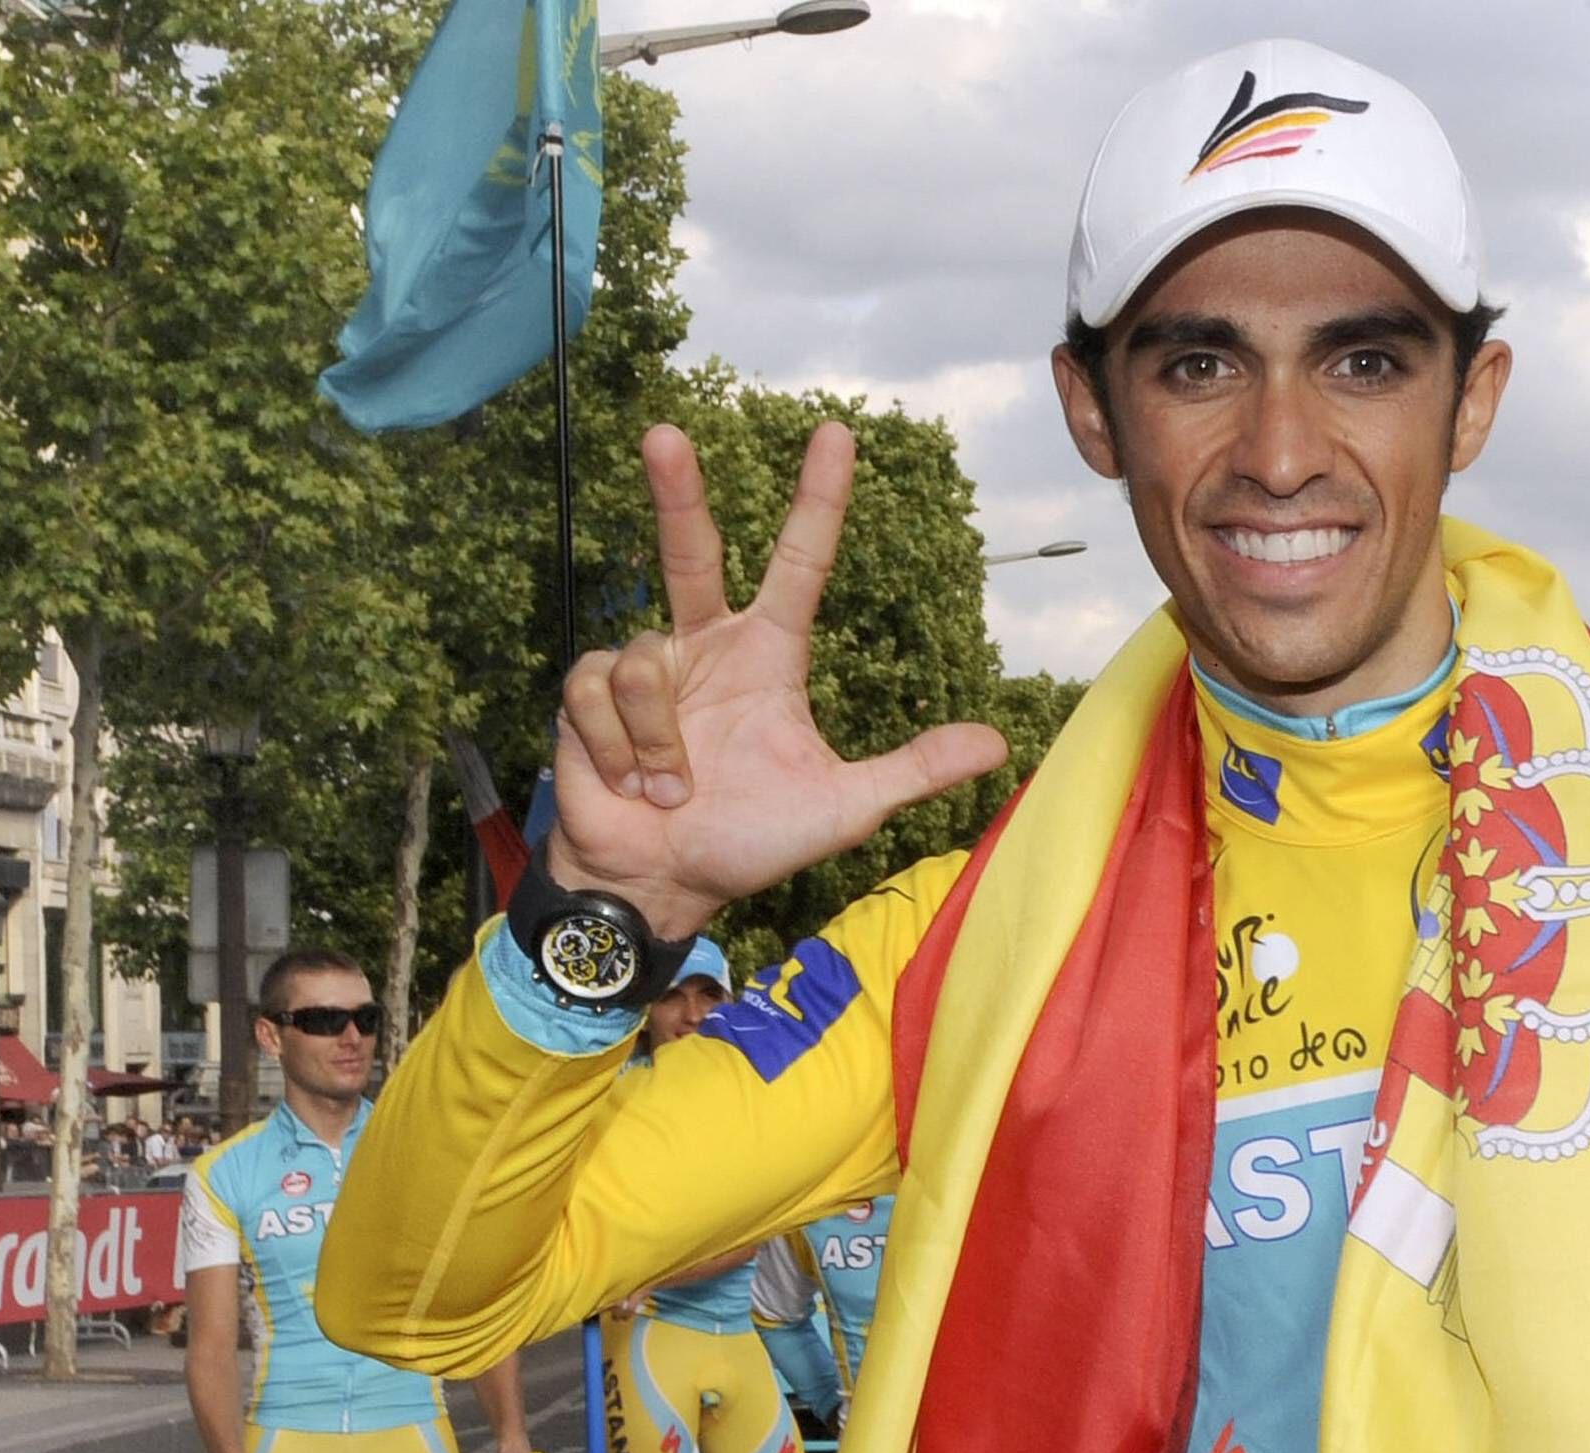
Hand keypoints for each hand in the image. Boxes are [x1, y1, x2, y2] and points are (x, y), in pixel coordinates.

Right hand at [544, 421, 1008, 937]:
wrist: (662, 885)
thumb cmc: (750, 842)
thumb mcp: (844, 808)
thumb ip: (914, 770)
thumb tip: (998, 745)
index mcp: (768, 656)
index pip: (799, 562)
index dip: (818, 500)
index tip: (836, 433)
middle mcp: (706, 645)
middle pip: (690, 548)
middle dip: (676, 490)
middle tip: (664, 432)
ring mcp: (647, 667)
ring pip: (648, 658)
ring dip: (662, 740)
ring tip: (671, 790)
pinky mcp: (591, 694)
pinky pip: (603, 691)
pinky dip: (622, 748)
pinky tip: (629, 783)